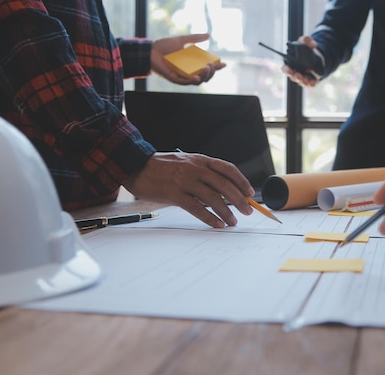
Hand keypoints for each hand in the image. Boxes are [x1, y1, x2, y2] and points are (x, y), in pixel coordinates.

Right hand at [122, 152, 253, 227]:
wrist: (135, 166)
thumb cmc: (161, 167)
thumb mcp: (185, 163)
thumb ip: (202, 173)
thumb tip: (222, 190)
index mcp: (200, 160)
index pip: (228, 168)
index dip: (241, 181)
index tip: (250, 192)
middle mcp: (195, 168)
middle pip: (225, 185)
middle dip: (239, 200)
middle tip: (247, 211)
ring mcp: (185, 181)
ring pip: (213, 198)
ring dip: (226, 212)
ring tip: (233, 222)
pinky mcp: (174, 194)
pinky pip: (197, 208)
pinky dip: (210, 218)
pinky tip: (217, 224)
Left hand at [151, 33, 225, 84]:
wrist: (151, 50)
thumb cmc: (164, 45)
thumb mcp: (182, 40)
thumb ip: (195, 38)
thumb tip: (208, 35)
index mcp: (192, 63)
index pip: (207, 67)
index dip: (217, 67)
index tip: (224, 63)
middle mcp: (189, 71)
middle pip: (205, 76)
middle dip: (212, 72)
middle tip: (211, 64)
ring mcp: (182, 76)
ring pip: (198, 81)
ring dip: (205, 76)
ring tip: (207, 68)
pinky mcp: (175, 79)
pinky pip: (186, 82)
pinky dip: (193, 80)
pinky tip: (197, 76)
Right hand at [282, 35, 319, 87]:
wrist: (318, 56)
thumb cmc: (307, 50)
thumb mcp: (307, 42)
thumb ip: (307, 40)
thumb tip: (313, 44)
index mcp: (291, 64)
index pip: (285, 69)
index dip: (286, 70)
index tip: (289, 69)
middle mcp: (295, 72)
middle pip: (292, 77)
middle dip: (294, 76)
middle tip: (298, 74)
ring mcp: (303, 77)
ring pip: (301, 81)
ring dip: (302, 81)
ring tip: (305, 79)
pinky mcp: (310, 80)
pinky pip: (309, 84)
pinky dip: (310, 84)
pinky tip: (312, 83)